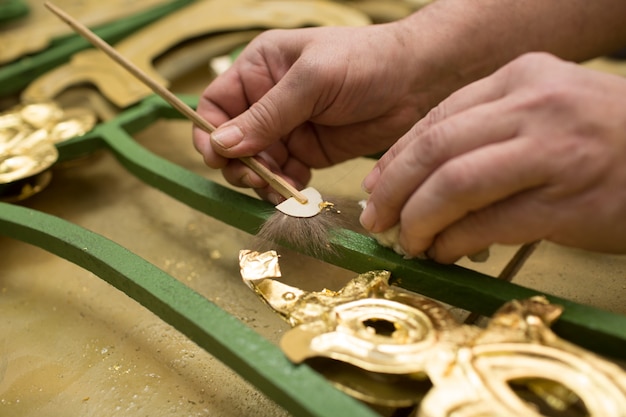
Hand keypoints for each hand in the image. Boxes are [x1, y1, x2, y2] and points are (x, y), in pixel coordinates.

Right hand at [193, 24, 429, 202]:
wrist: (417, 81)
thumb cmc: (365, 62)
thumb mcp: (312, 81)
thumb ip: (268, 114)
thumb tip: (222, 144)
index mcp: (260, 69)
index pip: (217, 104)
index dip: (210, 132)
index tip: (218, 157)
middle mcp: (268, 100)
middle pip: (233, 141)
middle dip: (239, 163)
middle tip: (257, 177)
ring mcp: (289, 129)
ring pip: (258, 163)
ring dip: (262, 180)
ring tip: (278, 189)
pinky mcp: (309, 152)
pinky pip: (284, 175)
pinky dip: (285, 187)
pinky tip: (296, 191)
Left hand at [360, 52, 625, 262]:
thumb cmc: (605, 140)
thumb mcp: (546, 112)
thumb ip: (487, 131)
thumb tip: (416, 176)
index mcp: (523, 77)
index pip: (437, 118)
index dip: (395, 158)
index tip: (374, 186)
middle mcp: (535, 106)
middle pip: (435, 149)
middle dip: (393, 189)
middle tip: (375, 218)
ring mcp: (554, 152)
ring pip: (454, 185)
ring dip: (418, 220)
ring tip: (407, 241)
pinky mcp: (568, 202)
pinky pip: (488, 224)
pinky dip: (453, 241)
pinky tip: (444, 251)